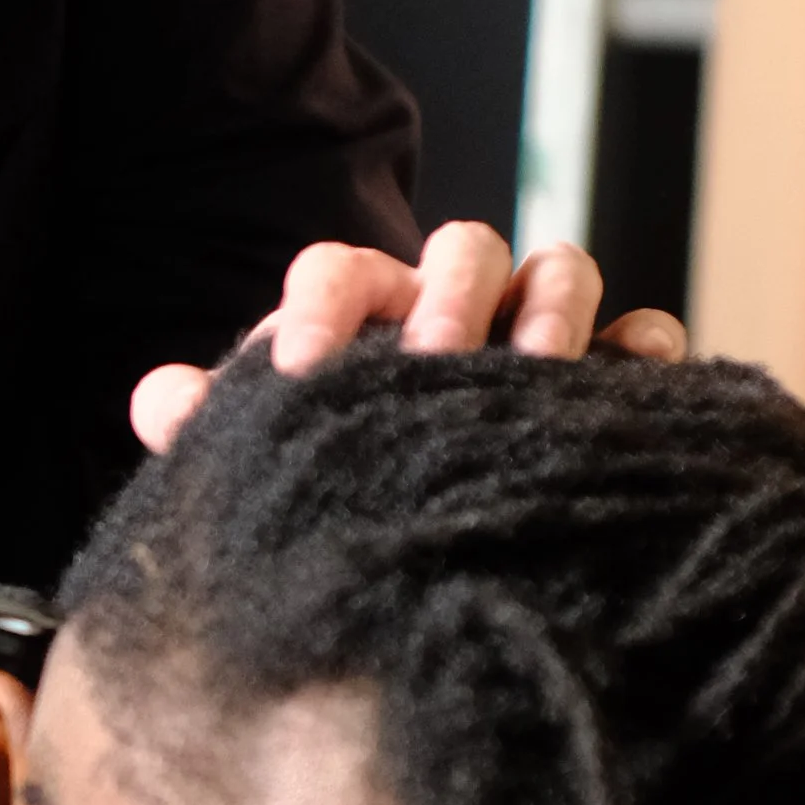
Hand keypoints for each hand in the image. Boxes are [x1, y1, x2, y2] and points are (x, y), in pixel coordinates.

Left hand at [127, 222, 686, 454]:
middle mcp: (450, 311)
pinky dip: (643, 340)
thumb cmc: (331, 484)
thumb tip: (161, 403)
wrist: (411, 554)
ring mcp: (534, 337)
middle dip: (449, 297)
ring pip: (558, 270)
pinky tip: (634, 372)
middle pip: (464, 250)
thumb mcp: (268, 460)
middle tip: (430, 363)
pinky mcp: (607, 380)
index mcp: (363, 315)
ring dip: (553, 305)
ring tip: (534, 366)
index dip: (320, 307)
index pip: (339, 273)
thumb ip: (214, 427)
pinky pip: (643, 334)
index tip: (300, 374)